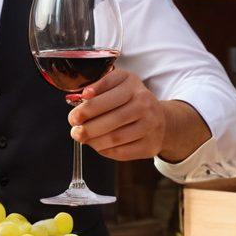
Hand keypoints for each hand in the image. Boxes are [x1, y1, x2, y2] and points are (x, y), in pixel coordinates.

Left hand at [69, 69, 208, 161]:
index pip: (107, 96)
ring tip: (82, 138)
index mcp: (132, 83)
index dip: (87, 107)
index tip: (74, 116)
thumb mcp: (117, 84)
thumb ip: (98, 87)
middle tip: (75, 131)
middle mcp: (144, 102)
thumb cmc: (130, 100)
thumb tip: (82, 97)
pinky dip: (104, 150)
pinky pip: (122, 152)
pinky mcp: (149, 145)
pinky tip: (97, 145)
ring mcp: (150, 125)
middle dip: (87, 127)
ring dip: (93, 141)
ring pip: (115, 137)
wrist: (161, 119)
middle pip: (111, 119)